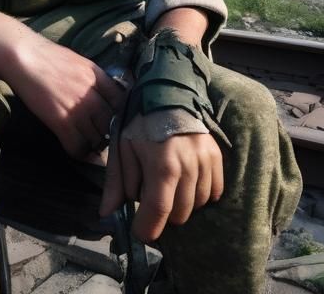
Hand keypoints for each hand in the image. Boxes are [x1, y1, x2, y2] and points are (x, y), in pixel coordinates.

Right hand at [4, 33, 126, 159]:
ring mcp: (78, 109)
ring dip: (94, 145)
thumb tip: (104, 93)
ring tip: (90, 146)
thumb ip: (95, 78)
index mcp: (98, 77)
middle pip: (112, 123)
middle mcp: (92, 94)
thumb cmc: (47, 55)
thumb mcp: (79, 61)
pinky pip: (78, 147)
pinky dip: (79, 153)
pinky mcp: (61, 122)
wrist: (23, 56)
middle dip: (109, 133)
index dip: (121, 114)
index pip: (123, 102)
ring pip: (97, 138)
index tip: (116, 121)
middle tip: (103, 138)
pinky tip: (77, 150)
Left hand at [100, 129, 223, 241]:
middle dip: (162, 213)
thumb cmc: (140, 121)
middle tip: (152, 194)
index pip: (158, 212)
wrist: (167, 92)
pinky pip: (213, 192)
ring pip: (197, 205)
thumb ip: (116, 183)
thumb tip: (106, 213)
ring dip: (181, 202)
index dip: (147, 229)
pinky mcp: (216, 157)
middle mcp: (188, 167)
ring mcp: (205, 162)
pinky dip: (200, 193)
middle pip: (179, 214)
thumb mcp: (122, 148)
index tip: (140, 231)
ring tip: (168, 182)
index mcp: (162, 166)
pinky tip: (186, 180)